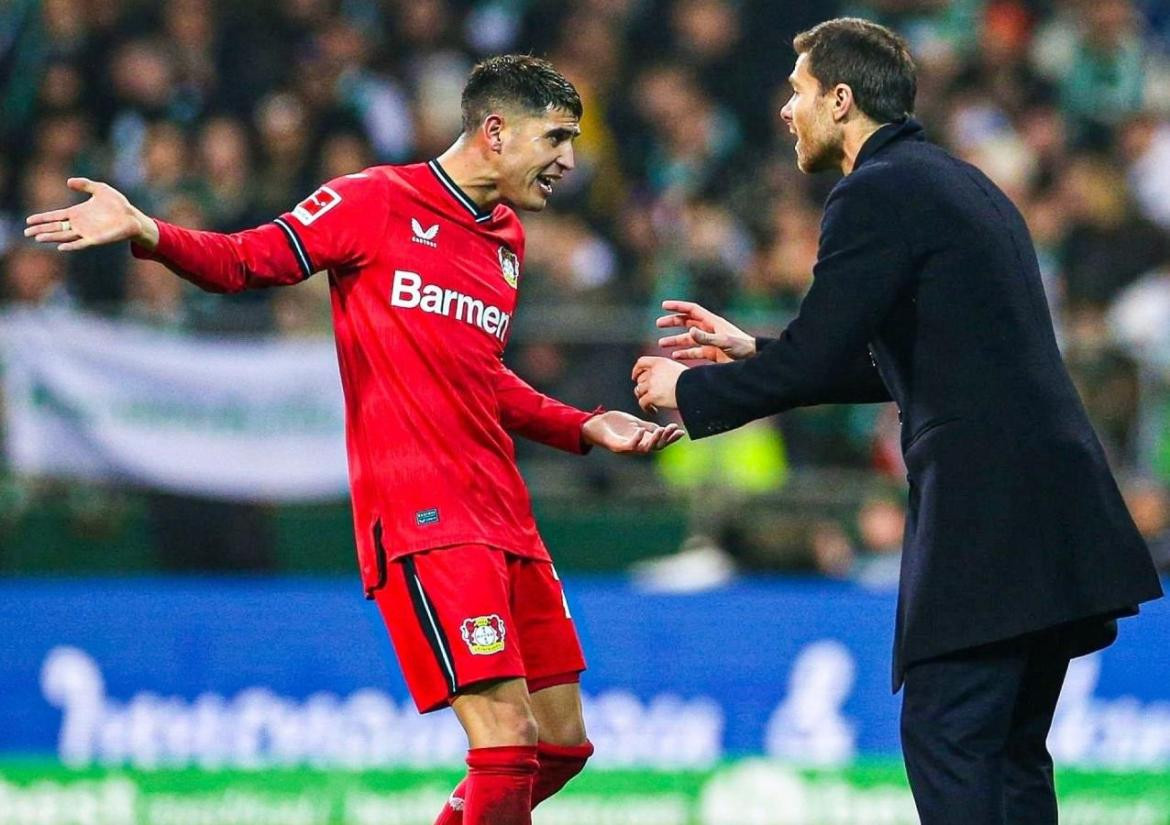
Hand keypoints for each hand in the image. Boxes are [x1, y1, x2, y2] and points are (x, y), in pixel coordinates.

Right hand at [25, 177, 158, 251]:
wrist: (132, 217)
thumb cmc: (118, 204)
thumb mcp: (100, 189)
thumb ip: (84, 184)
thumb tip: (68, 182)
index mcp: (78, 213)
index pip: (56, 216)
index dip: (43, 218)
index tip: (29, 220)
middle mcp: (79, 224)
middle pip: (56, 228)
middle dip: (41, 229)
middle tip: (26, 232)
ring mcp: (86, 233)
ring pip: (64, 236)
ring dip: (51, 237)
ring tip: (37, 238)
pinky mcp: (95, 240)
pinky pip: (80, 244)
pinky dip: (71, 245)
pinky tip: (61, 246)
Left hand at [582, 410, 682, 452]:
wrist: (595, 424)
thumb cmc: (614, 424)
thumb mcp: (635, 423)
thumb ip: (648, 427)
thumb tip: (663, 429)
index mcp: (643, 440)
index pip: (661, 441)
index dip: (671, 438)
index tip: (681, 431)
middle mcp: (637, 446)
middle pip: (656, 447)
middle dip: (666, 439)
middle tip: (672, 429)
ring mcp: (628, 448)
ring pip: (645, 448)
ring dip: (654, 440)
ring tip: (661, 430)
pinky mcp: (617, 446)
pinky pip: (629, 445)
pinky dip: (636, 439)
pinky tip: (641, 430)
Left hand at [632, 356, 687, 411]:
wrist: (694, 389)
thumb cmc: (691, 381)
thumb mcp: (676, 368)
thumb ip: (665, 371)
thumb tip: (658, 378)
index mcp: (659, 362)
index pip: (641, 362)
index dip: (636, 370)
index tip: (635, 376)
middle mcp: (653, 371)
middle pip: (640, 379)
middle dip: (642, 387)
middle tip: (647, 394)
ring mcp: (651, 384)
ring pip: (639, 391)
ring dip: (643, 397)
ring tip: (650, 404)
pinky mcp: (652, 396)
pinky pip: (642, 402)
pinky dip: (646, 408)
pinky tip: (653, 411)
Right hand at [656, 299, 754, 362]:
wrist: (754, 359)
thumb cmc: (742, 347)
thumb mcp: (723, 341)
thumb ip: (706, 337)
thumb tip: (690, 331)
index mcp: (712, 322)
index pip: (692, 310)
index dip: (678, 306)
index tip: (664, 305)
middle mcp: (709, 329)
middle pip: (687, 322)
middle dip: (672, 322)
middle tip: (658, 324)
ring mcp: (710, 341)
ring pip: (689, 338)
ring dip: (675, 340)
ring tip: (662, 344)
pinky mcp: (712, 353)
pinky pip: (695, 352)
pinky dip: (684, 353)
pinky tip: (675, 356)